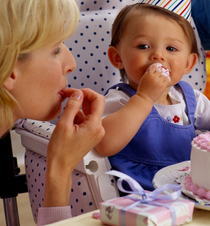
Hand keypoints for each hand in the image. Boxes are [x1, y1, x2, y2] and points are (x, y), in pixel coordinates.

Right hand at [43, 88, 104, 206]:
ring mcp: (96, 132)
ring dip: (78, 108)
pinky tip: (68, 121)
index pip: (98, 99)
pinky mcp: (91, 135)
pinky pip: (86, 120)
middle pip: (94, 105)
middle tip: (68, 96)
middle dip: (81, 99)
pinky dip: (78, 116)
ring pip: (89, 112)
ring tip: (65, 111)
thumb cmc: (61, 151)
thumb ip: (72, 106)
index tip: (75, 91)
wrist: (60, 167)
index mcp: (95, 125)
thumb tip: (78, 93)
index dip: (86, 92)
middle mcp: (99, 128)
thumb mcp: (63, 124)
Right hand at [136, 63, 169, 102]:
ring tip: (165, 74)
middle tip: (163, 70)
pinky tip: (166, 79)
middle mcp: (154, 76)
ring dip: (165, 74)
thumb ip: (149, 73)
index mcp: (148, 74)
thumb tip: (157, 68)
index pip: (155, 66)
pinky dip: (167, 78)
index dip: (158, 65)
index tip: (159, 65)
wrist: (144, 97)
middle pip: (160, 70)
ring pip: (165, 74)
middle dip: (162, 70)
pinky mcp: (163, 86)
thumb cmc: (143, 88)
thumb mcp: (144, 78)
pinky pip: (167, 80)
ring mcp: (159, 81)